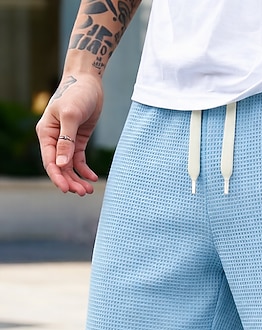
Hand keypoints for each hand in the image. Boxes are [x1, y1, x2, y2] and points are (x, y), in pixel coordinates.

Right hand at [36, 74, 103, 195]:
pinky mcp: (78, 140)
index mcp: (46, 133)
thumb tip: (62, 164)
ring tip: (88, 190)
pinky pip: (79, 160)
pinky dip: (84, 170)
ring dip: (77, 179)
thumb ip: (67, 140)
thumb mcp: (71, 116)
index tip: (66, 190)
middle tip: (83, 193)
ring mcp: (66, 141)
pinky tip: (92, 178)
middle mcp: (53, 139)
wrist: (88, 82)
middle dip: (70, 181)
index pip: (49, 160)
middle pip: (60, 167)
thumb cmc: (77, 94)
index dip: (57, 176)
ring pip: (69, 166)